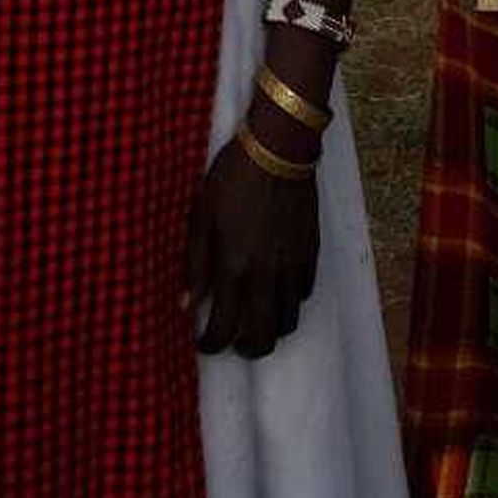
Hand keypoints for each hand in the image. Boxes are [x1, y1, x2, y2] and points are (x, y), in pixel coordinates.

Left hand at [187, 134, 319, 359]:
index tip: (202, 341)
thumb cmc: (232, 179)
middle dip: (244, 348)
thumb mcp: (202, 217)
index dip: (210, 344)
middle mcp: (266, 276)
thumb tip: (186, 304)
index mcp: (234, 268)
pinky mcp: (311, 253)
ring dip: (269, 329)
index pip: (223, 330)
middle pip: (262, 339)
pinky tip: (275, 288)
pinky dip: (289, 302)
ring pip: (288, 323)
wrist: (279, 149)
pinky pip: (303, 295)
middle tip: (231, 339)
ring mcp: (293, 266)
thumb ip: (195, 265)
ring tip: (254, 318)